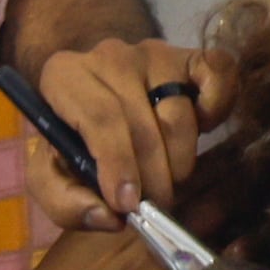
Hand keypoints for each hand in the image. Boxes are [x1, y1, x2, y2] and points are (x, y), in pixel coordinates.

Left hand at [21, 40, 229, 225]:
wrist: (95, 98)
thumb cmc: (72, 139)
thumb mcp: (51, 175)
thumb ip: (64, 201)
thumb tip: (109, 216)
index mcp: (64, 76)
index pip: (99, 118)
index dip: (118, 165)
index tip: (128, 204)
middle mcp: (108, 56)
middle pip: (140, 124)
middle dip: (151, 177)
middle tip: (154, 206)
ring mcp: (152, 53)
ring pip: (178, 113)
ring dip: (179, 160)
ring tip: (169, 181)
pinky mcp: (188, 56)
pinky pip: (218, 73)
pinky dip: (217, 108)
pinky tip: (202, 133)